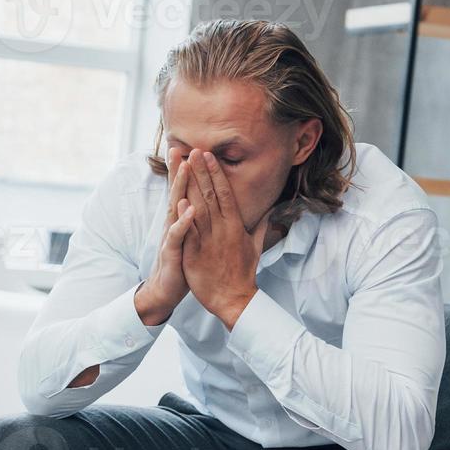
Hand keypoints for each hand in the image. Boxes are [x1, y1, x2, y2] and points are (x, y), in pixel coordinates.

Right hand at [135, 147, 197, 325]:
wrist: (166, 290)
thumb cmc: (184, 263)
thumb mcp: (195, 239)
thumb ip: (200, 222)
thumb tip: (209, 207)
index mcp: (182, 220)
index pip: (184, 191)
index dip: (187, 172)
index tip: (192, 149)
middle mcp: (174, 224)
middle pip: (177, 192)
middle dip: (178, 170)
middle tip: (179, 148)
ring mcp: (171, 236)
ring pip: (175, 207)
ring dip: (180, 188)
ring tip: (185, 169)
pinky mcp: (173, 251)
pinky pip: (178, 235)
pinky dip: (183, 222)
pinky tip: (189, 210)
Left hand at [180, 149, 269, 329]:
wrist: (234, 299)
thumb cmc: (244, 272)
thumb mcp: (256, 246)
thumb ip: (260, 225)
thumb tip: (270, 210)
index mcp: (235, 225)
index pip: (225, 193)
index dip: (216, 172)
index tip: (208, 154)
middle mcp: (222, 229)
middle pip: (210, 195)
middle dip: (202, 171)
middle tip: (194, 149)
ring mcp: (208, 241)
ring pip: (199, 208)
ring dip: (192, 185)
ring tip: (185, 166)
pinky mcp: (196, 255)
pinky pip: (190, 233)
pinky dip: (185, 217)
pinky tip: (179, 200)